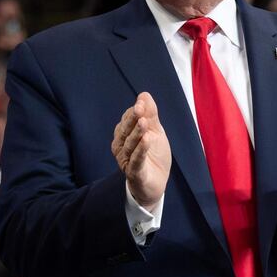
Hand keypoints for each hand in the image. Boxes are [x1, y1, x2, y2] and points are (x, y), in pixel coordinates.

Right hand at [112, 92, 170, 210]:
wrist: (156, 182)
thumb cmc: (153, 155)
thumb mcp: (155, 131)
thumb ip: (150, 114)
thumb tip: (144, 94)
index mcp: (124, 135)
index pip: (127, 120)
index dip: (134, 111)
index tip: (142, 102)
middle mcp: (121, 147)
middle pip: (126, 131)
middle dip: (132, 119)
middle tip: (139, 107)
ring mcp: (126, 160)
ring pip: (130, 145)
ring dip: (137, 133)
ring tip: (144, 122)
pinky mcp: (134, 173)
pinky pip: (136, 160)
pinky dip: (141, 150)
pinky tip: (146, 140)